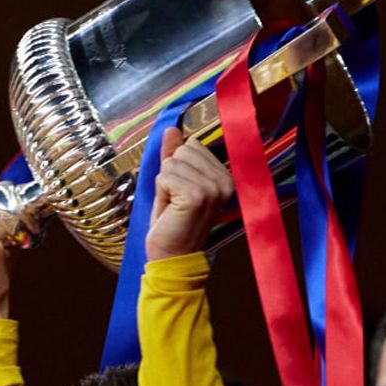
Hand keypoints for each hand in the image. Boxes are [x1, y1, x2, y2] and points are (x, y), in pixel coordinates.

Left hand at [144, 127, 235, 260]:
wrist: (172, 256)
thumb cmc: (172, 222)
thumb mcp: (172, 184)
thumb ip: (173, 156)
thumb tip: (172, 129)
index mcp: (224, 176)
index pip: (191, 145)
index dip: (178, 167)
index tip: (182, 193)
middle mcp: (224, 180)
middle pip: (182, 150)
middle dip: (170, 174)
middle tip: (176, 200)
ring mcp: (212, 187)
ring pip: (171, 163)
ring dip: (164, 185)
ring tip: (173, 206)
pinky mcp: (197, 195)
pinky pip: (164, 176)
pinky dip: (161, 192)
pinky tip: (171, 210)